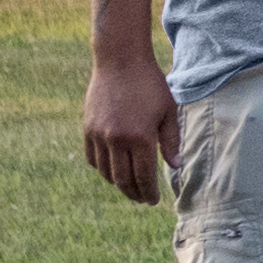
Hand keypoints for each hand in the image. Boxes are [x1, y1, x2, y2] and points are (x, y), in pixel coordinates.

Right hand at [82, 55, 180, 205]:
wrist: (120, 61)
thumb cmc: (151, 85)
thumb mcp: (169, 111)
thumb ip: (171, 141)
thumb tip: (176, 167)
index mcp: (140, 137)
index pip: (143, 176)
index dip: (148, 192)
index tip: (153, 201)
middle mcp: (116, 139)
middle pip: (122, 179)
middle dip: (133, 193)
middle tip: (142, 200)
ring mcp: (98, 134)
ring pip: (105, 171)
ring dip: (118, 183)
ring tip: (129, 187)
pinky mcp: (87, 128)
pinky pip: (92, 158)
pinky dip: (102, 168)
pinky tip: (113, 170)